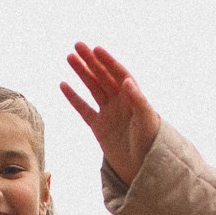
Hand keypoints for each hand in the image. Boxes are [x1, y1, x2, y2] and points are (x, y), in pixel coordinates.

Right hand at [62, 42, 160, 186]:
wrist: (143, 168)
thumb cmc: (151, 143)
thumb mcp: (147, 120)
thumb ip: (137, 100)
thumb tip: (126, 80)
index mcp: (133, 97)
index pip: (119, 73)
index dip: (108, 61)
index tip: (96, 49)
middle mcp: (121, 102)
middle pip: (103, 76)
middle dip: (91, 61)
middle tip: (77, 46)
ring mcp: (109, 113)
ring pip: (92, 88)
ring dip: (81, 73)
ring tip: (70, 58)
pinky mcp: (99, 127)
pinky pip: (84, 109)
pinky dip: (74, 97)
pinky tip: (64, 85)